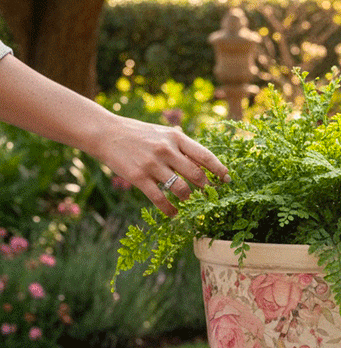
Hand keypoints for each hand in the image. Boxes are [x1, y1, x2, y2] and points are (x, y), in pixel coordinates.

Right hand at [94, 115, 229, 216]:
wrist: (106, 133)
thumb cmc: (138, 134)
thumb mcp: (163, 133)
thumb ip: (182, 146)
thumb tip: (204, 163)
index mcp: (176, 137)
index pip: (205, 155)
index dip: (219, 170)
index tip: (228, 179)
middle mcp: (167, 150)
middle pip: (197, 174)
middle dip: (206, 188)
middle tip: (210, 195)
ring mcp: (152, 164)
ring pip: (181, 189)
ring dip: (188, 198)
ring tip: (188, 200)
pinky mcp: (138, 177)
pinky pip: (160, 199)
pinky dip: (170, 210)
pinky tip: (173, 214)